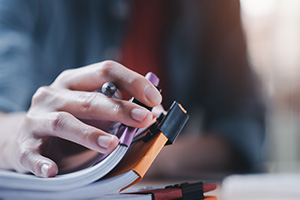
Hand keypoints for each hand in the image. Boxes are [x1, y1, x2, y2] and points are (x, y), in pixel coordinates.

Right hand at [14, 61, 161, 176]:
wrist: (24, 137)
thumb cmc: (69, 122)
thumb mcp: (94, 110)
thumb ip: (121, 109)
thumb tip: (156, 113)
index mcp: (73, 82)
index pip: (106, 70)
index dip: (133, 81)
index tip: (154, 97)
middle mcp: (53, 95)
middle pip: (88, 98)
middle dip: (119, 108)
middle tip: (143, 118)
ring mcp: (36, 119)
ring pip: (63, 122)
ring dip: (89, 134)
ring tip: (112, 144)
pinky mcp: (24, 146)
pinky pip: (32, 154)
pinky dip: (43, 162)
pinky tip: (53, 170)